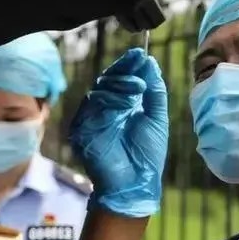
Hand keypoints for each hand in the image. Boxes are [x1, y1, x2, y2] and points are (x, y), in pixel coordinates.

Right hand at [69, 48, 168, 216]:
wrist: (135, 185)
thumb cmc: (147, 155)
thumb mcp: (156, 117)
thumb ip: (154, 91)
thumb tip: (150, 62)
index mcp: (122, 106)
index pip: (120, 78)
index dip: (129, 65)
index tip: (141, 54)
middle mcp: (105, 110)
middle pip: (108, 80)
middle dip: (125, 71)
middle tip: (139, 64)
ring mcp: (91, 119)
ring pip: (100, 90)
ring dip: (120, 84)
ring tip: (138, 86)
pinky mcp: (82, 129)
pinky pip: (91, 107)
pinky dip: (109, 100)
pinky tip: (125, 102)